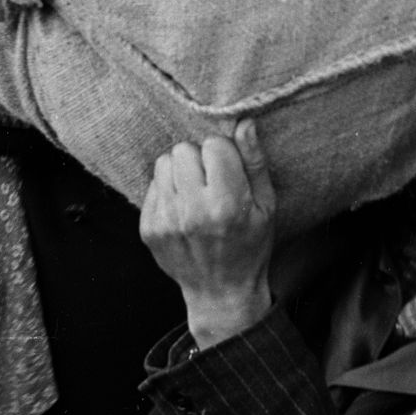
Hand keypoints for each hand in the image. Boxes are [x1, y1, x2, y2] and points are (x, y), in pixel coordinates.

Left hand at [140, 119, 278, 349]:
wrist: (220, 292)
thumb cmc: (250, 244)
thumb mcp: (267, 204)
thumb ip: (255, 161)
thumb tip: (244, 122)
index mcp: (227, 203)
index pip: (214, 145)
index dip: (225, 153)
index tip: (230, 171)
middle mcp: (192, 211)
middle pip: (184, 148)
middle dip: (199, 158)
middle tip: (210, 180)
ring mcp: (166, 221)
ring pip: (164, 162)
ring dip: (180, 171)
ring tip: (194, 191)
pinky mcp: (148, 228)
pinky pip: (152, 185)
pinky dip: (167, 190)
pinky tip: (182, 208)